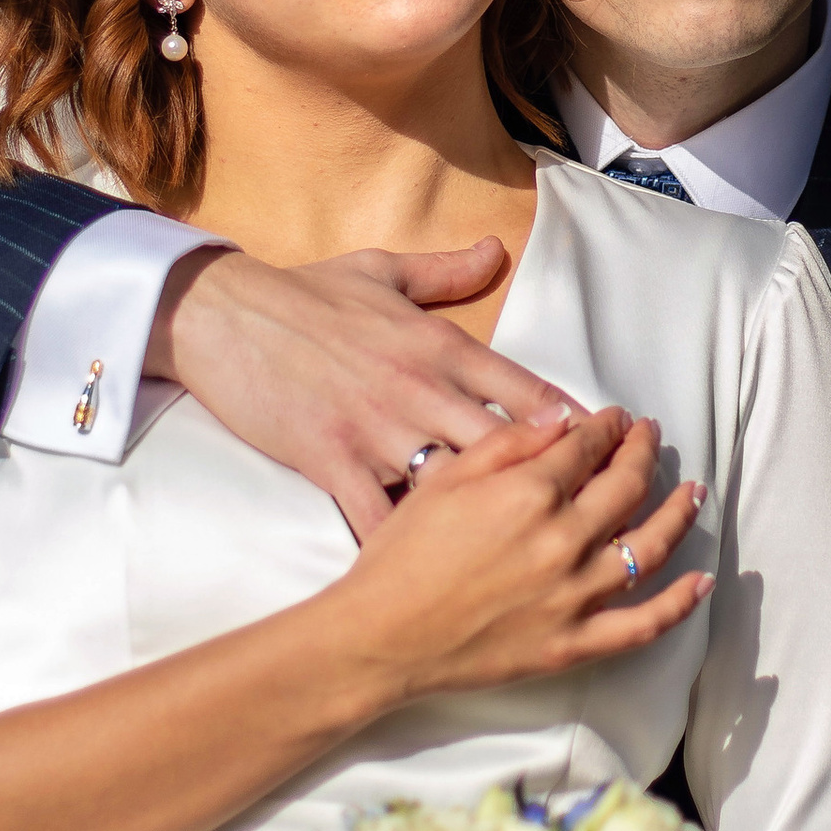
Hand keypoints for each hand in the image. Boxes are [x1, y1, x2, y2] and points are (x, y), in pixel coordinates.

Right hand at [149, 242, 581, 539]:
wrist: (224, 313)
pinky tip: (431, 580)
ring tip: (525, 564)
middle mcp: (421, 390)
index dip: (571, 431)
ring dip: (485, 526)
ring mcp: (378, 429)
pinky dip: (405, 548)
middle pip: (506, 450)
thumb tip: (495, 250)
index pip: (526, 391)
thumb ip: (447, 271)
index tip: (606, 460)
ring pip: (453, 490)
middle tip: (581, 525)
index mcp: (441, 345)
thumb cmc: (305, 292)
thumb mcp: (383, 270)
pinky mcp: (332, 460)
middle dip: (545, 487)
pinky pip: (378, 516)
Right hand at [327, 406, 707, 709]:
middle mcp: (563, 540)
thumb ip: (508, 445)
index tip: (616, 419)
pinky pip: (644, 624)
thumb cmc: (402, 556)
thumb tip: (563, 420)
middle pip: (626, 486)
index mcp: (529, 493)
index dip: (608, 427)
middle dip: (644, 453)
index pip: (589, 447)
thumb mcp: (445, 480)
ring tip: (693, 492)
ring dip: (679, 513)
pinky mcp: (575, 644)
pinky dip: (680, 603)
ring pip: (649, 547)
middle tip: (650, 437)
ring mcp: (575, 596)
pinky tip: (703, 581)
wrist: (381, 638)